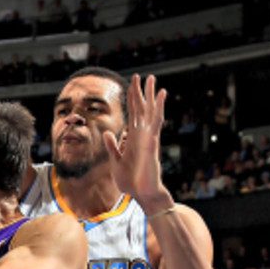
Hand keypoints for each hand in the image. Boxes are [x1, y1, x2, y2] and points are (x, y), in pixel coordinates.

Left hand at [103, 73, 171, 210]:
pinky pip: (155, 123)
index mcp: (133, 138)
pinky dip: (158, 109)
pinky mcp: (151, 143)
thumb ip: (112, 146)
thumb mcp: (115, 160)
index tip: (130, 85)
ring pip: (150, 112)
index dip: (131, 100)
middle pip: (142, 109)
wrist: (141, 193)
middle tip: (143, 75)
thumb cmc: (131, 179)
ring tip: (152, 80)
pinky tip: (160, 96)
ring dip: (151, 96)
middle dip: (141, 92)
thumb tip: (108, 132)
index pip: (132, 114)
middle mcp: (142, 135)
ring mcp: (148, 138)